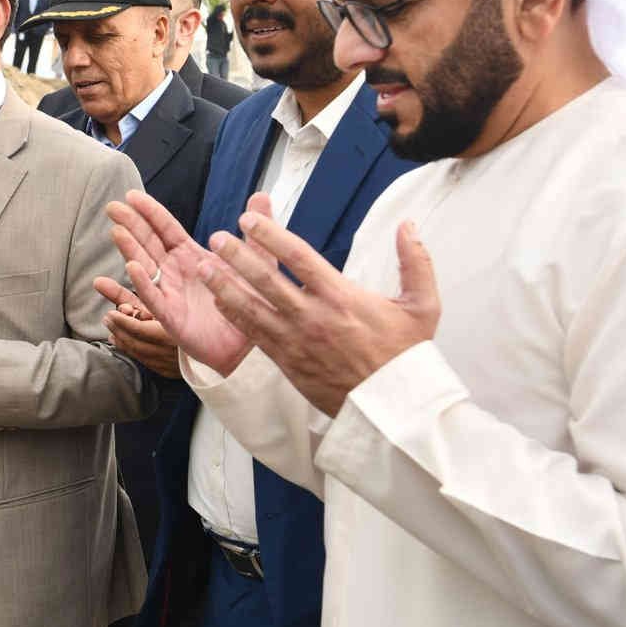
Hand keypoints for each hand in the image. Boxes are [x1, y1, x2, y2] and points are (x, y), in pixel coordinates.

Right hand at [106, 189, 250, 376]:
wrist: (250, 342)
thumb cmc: (248, 301)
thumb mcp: (257, 260)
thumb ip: (255, 230)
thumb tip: (261, 195)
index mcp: (191, 255)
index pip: (166, 228)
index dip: (149, 212)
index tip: (132, 195)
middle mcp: (175, 271)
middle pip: (149, 242)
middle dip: (131, 225)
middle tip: (113, 208)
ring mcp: (170, 292)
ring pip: (145, 266)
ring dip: (131, 249)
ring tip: (117, 232)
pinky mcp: (171, 316)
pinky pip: (154, 297)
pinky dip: (142, 283)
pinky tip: (133, 267)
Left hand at [199, 195, 437, 415]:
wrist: (390, 407)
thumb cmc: (405, 356)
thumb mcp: (422, 306)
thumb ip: (415, 261)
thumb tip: (408, 224)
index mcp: (340, 297)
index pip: (297, 257)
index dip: (270, 235)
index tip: (248, 219)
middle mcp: (312, 316)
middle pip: (265, 279)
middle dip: (237, 256)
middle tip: (217, 237)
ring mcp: (295, 341)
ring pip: (252, 308)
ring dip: (225, 285)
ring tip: (203, 267)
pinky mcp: (287, 362)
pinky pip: (254, 335)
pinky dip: (235, 317)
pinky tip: (219, 302)